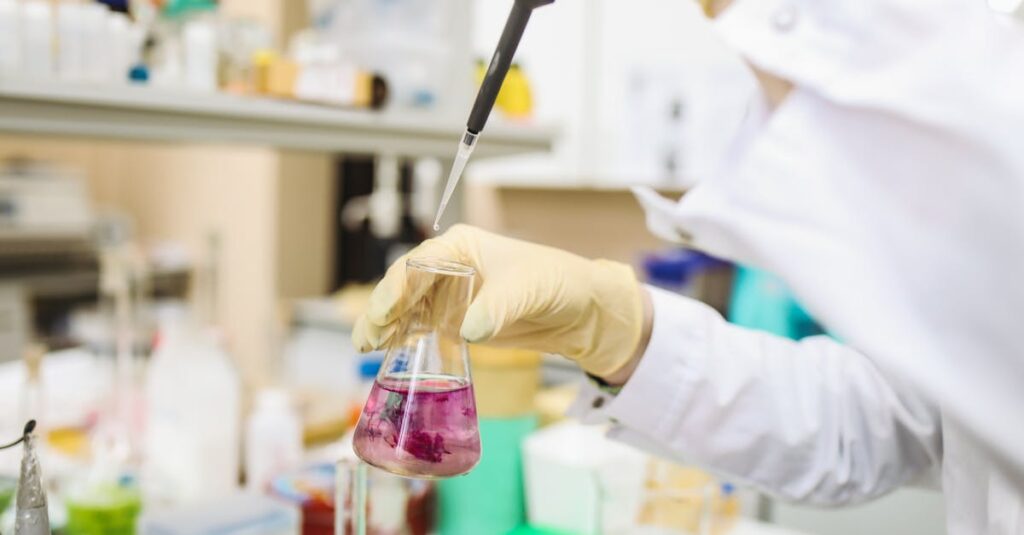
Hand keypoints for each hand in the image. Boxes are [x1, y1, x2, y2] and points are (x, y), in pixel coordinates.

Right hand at [352, 224, 649, 377]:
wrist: (578, 311)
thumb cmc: (556, 282)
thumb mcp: (527, 289)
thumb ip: (497, 307)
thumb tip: (468, 329)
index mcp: (461, 247)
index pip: (419, 263)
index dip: (398, 286)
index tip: (386, 310)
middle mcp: (447, 268)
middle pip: (403, 286)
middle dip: (382, 310)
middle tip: (368, 337)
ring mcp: (448, 296)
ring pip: (405, 309)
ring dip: (385, 327)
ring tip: (368, 347)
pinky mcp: (454, 322)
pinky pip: (420, 329)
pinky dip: (402, 340)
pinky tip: (386, 354)